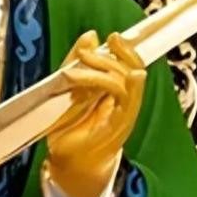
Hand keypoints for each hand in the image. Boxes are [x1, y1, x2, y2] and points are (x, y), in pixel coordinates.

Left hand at [45, 31, 146, 196]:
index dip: (126, 49)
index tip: (114, 37)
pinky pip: (128, 106)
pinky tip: (122, 79)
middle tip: (85, 53)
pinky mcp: (119, 129)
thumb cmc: (69, 125)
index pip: (130, 63)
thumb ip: (77, 60)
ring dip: (105, 72)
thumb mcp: (68, 86)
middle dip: (109, 58)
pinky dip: (128, 90)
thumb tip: (91, 35)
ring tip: (79, 70)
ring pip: (127, 85)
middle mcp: (123, 101)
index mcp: (114, 89)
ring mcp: (123, 115)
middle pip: (130, 71)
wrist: (66, 161)